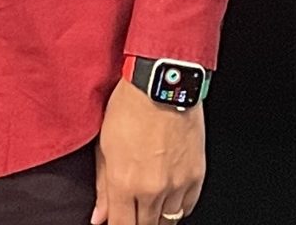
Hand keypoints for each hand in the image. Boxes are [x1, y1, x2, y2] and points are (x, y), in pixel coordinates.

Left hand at [91, 78, 205, 223]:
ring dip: (156, 216)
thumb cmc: (131, 106)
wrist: (163, 83)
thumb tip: (100, 217)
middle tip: (133, 210)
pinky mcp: (196, 176)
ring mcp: (177, 185)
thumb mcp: (105, 144)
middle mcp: (152, 190)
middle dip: (136, 222)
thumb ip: (103, 186)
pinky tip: (168, 196)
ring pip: (168, 221)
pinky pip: (187, 207)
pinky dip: (177, 206)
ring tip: (149, 202)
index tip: (117, 221)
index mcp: (124, 182)